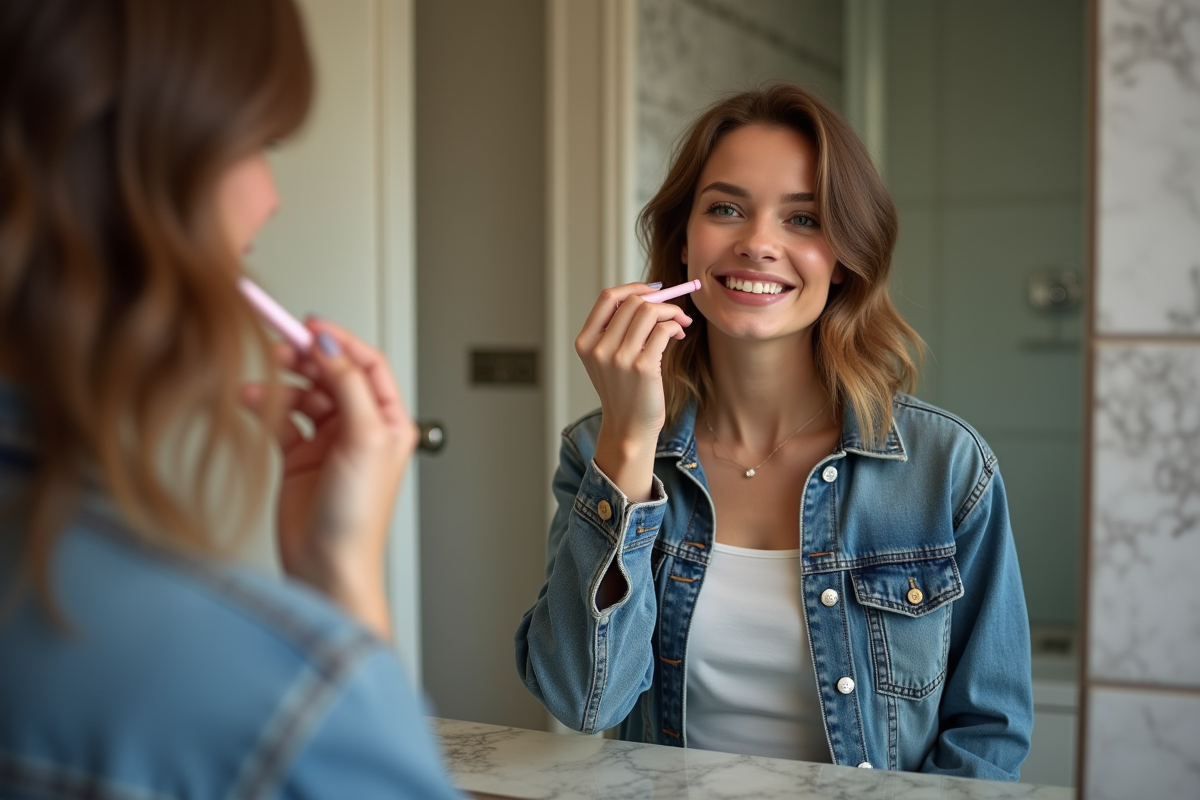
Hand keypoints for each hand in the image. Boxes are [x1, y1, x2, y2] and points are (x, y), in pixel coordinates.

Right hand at [244, 320, 416, 638]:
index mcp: (388, 420)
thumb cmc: (357, 517)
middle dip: (303, 357)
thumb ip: (349, 386)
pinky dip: (264, 406)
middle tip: (275, 346)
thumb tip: (332, 346)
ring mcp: (328, 441)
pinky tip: (248, 401)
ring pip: (302, 393)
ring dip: (279, 383)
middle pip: (331, 373)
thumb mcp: (363, 440)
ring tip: (257, 382)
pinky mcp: (299, 456)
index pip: (366, 363)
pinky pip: (281, 417)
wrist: (326, 566)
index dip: (338, 340)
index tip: (308, 324)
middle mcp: (360, 427)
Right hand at [574, 283, 691, 500]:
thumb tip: (651, 296)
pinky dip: (675, 327)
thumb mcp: (609, 359)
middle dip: (659, 301)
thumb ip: (620, 329)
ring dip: (671, 312)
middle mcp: (599, 348)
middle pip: (632, 302)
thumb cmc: (624, 391)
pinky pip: (663, 330)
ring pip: (649, 312)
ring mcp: (619, 358)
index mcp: (586, 341)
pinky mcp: (642, 367)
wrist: (629, 428)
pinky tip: (678, 335)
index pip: (608, 298)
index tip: (654, 290)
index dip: (633, 288)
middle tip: (674, 310)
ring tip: (679, 324)